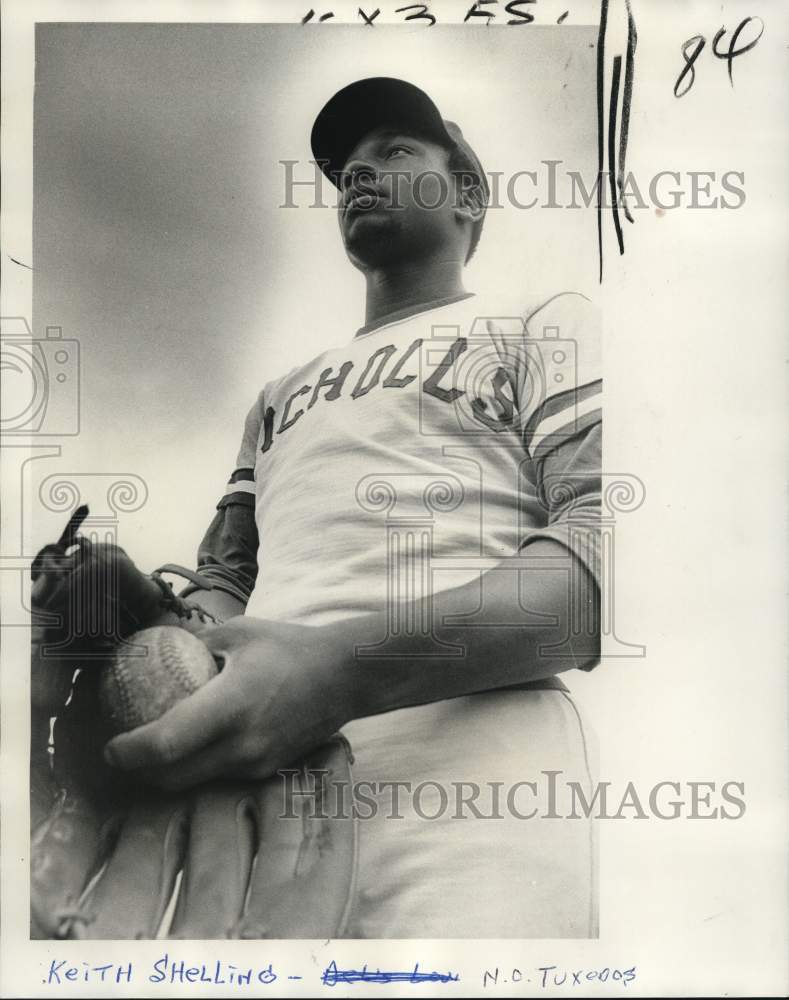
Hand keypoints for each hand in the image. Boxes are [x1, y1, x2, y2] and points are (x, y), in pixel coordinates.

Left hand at [102, 617, 353, 789]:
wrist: (346, 676)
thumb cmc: (291, 647)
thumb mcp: (240, 632)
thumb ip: (194, 639)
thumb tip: (153, 640)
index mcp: (231, 706)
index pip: (166, 744)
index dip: (129, 751)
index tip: (110, 745)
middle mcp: (242, 744)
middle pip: (171, 778)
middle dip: (138, 771)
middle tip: (122, 751)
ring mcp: (256, 763)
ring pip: (194, 782)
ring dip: (167, 772)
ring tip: (153, 747)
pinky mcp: (267, 771)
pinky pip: (219, 776)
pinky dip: (197, 767)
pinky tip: (194, 744)